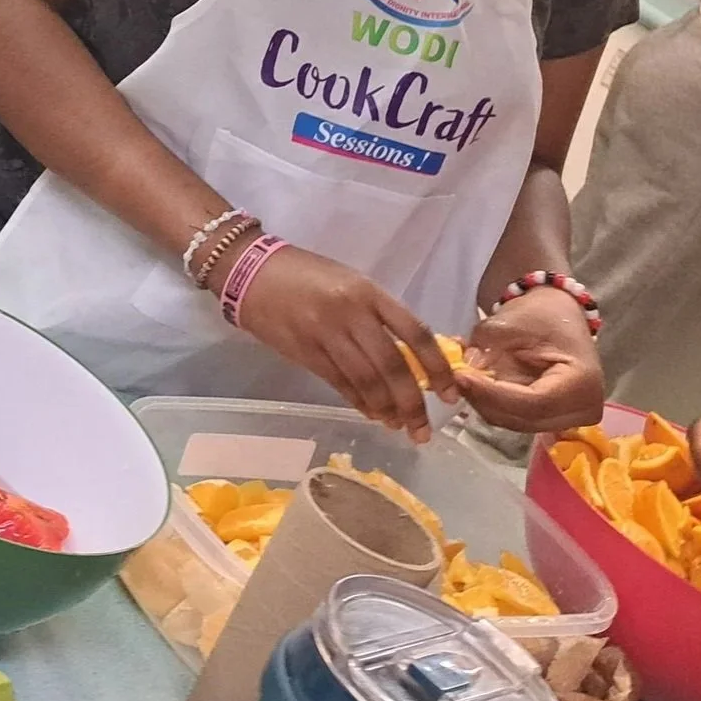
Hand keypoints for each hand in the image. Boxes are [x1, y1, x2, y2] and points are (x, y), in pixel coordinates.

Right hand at [228, 246, 457, 439]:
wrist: (251, 270)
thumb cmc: (306, 274)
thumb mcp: (350, 283)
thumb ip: (379, 315)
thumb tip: (413, 358)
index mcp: (368, 291)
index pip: (414, 332)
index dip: (437, 367)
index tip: (449, 395)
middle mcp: (350, 312)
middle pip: (393, 366)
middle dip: (413, 403)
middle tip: (423, 430)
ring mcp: (325, 332)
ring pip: (367, 381)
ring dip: (386, 410)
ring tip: (398, 426)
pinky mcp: (304, 351)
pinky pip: (340, 384)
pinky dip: (359, 402)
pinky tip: (371, 413)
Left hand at [455, 288, 603, 433]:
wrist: (558, 316)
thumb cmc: (541, 315)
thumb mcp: (511, 321)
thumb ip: (487, 344)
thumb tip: (466, 368)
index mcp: (581, 384)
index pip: (534, 403)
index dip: (493, 394)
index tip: (460, 376)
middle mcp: (582, 411)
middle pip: (523, 418)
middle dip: (484, 399)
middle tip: (454, 375)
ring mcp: (567, 419)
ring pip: (514, 422)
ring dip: (484, 401)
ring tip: (462, 374)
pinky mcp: (551, 419)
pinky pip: (514, 417)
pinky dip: (491, 401)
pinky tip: (475, 381)